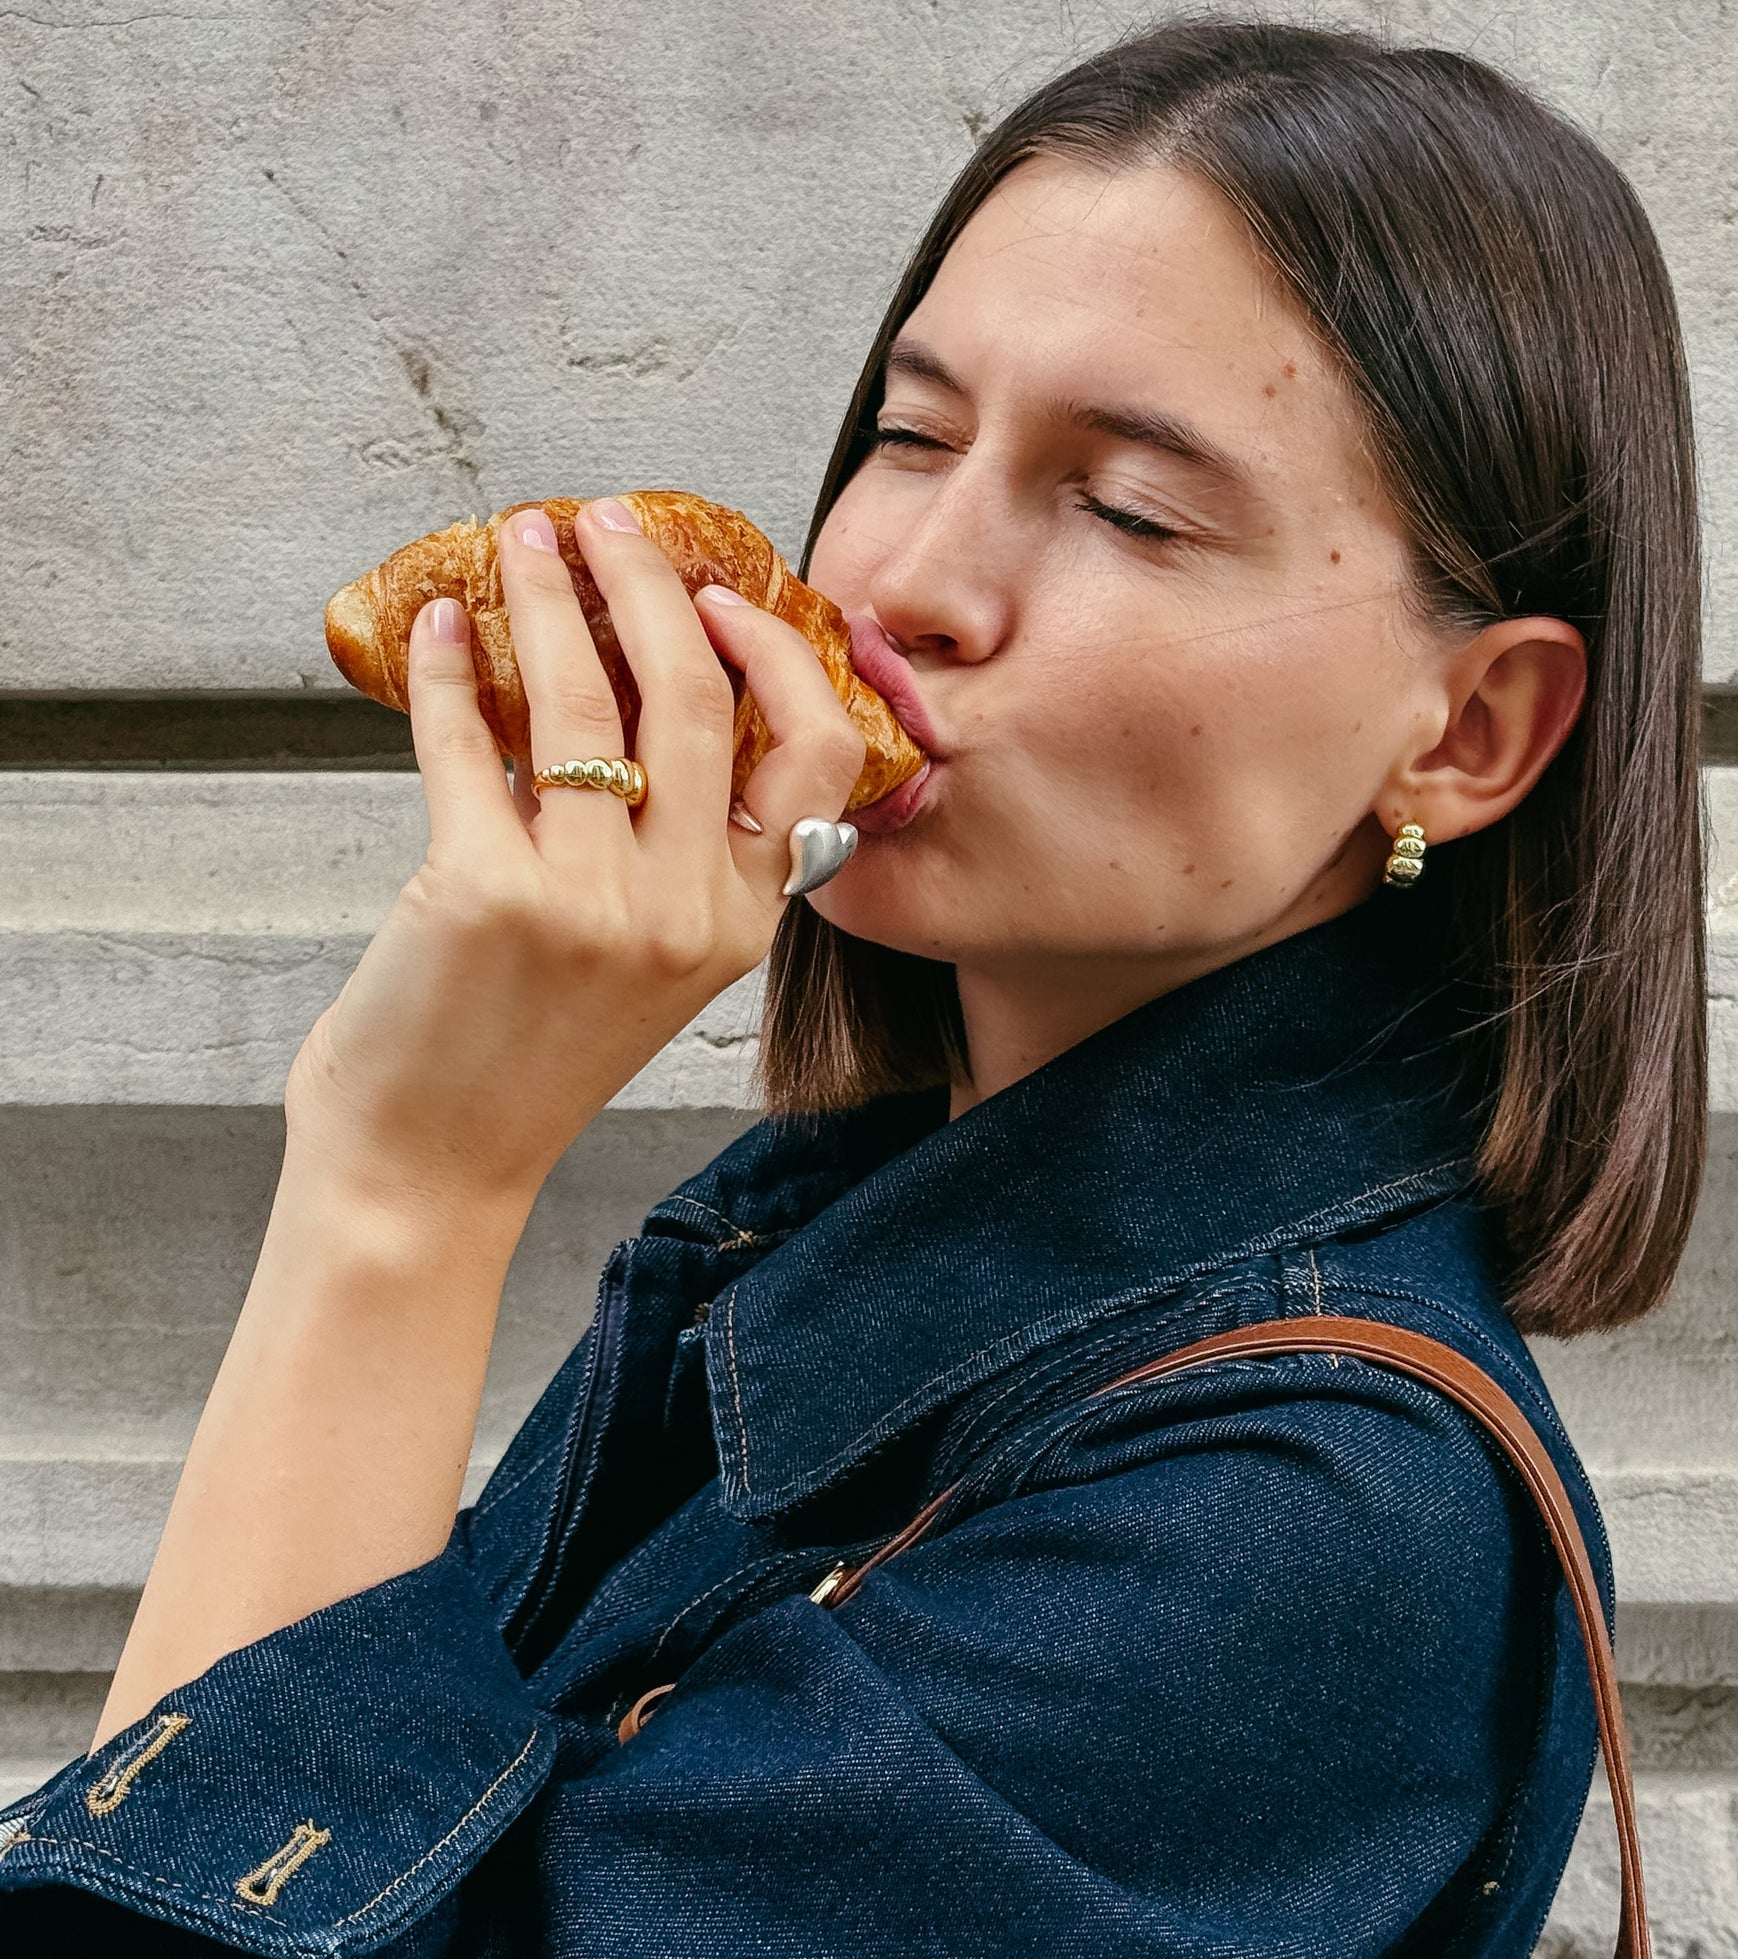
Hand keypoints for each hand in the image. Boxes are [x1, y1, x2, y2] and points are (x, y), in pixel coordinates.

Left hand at [284, 497, 864, 1223]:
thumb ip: (680, 858)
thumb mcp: (655, 968)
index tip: (717, 595)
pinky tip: (442, 626)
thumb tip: (644, 700)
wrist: (435, 1167)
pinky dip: (451, 667)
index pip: (814, 755)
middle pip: (699, 695)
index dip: (774, 655)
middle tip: (606, 524)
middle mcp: (684, 908)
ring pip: (585, 697)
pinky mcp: (485, 890)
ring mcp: (590, 901)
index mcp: (742, 922)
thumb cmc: (530, 1062)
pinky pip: (471, 739)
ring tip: (521, 541)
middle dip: (647, 583)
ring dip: (546, 596)